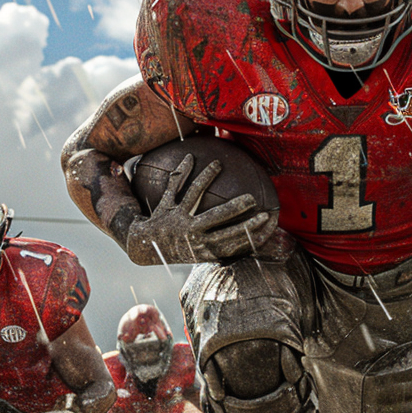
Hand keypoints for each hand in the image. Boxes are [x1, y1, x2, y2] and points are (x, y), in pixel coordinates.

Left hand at [125, 154, 280, 263]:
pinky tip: (191, 158)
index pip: (231, 239)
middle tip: (251, 197)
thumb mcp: (202, 254)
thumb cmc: (181, 249)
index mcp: (203, 248)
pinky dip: (182, 172)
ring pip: (193, 194)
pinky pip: (173, 187)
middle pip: (216, 217)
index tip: (266, 219)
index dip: (249, 230)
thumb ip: (224, 247)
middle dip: (235, 208)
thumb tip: (253, 240)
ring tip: (218, 164)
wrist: (144, 247)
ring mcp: (177, 219)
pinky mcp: (164, 208)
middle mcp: (191, 233)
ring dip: (206, 178)